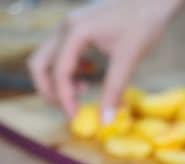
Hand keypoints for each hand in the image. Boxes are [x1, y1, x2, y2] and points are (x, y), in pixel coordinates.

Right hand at [28, 0, 184, 121]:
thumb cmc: (145, 21)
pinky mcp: (78, 27)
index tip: (76, 118)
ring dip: (59, 80)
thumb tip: (105, 121)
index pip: (59, 73)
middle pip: (39, 64)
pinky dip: (68, 68)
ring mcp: (69, 25)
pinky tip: (89, 72)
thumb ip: (114, 90)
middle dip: (50, 91)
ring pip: (48, 58)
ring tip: (83, 89)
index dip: (65, 99)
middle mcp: (66, 27)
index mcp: (75, 32)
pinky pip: (61, 51)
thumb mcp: (129, 59)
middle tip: (70, 107)